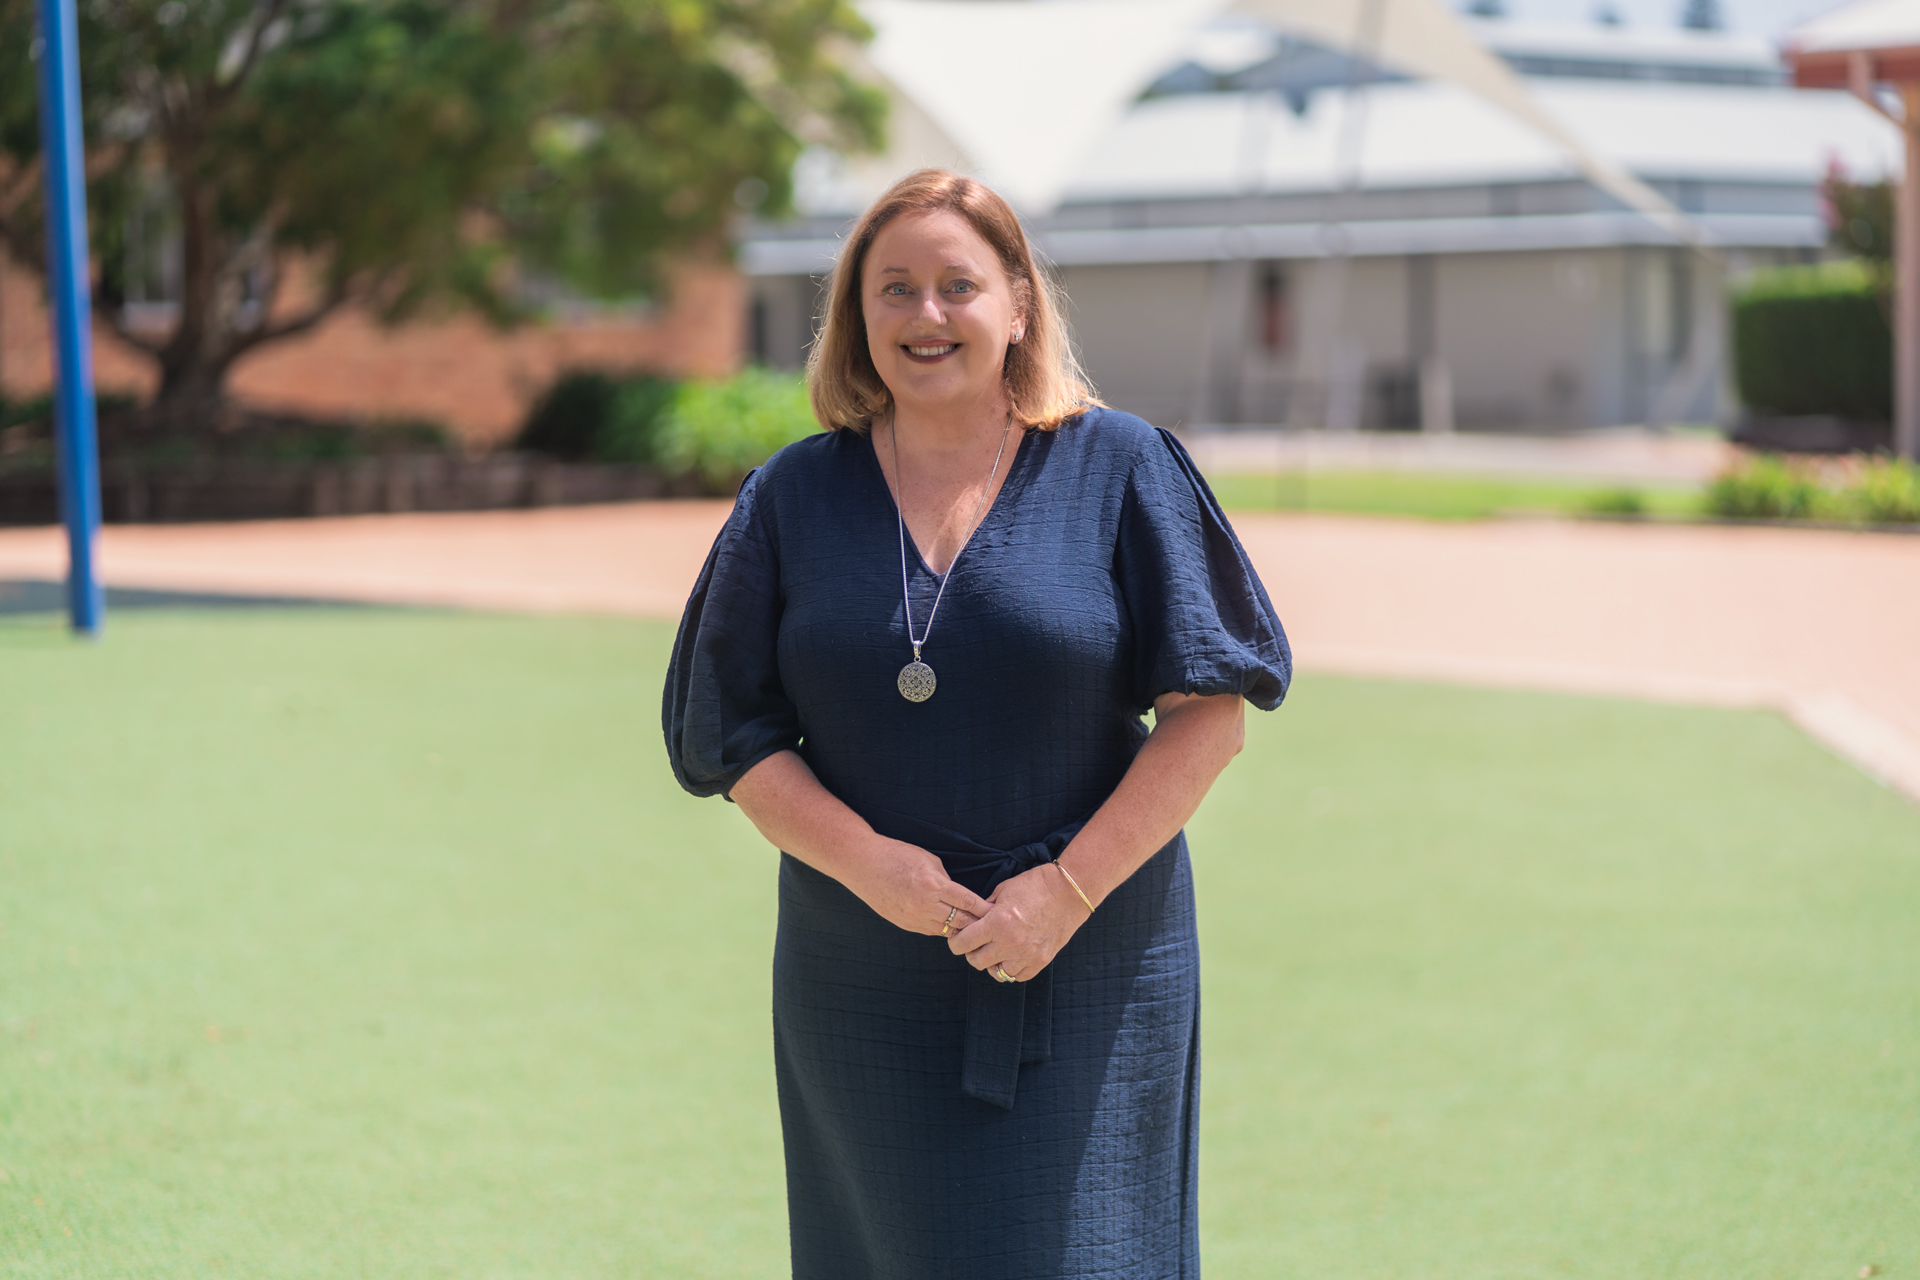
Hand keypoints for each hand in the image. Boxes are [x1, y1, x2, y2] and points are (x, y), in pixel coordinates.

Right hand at [840, 835, 991, 936]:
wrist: (863, 864)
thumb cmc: (896, 855)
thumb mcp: (928, 860)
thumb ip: (946, 880)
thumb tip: (960, 895)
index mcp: (933, 886)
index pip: (968, 902)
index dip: (985, 909)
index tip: (999, 912)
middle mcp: (924, 906)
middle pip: (961, 922)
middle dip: (977, 923)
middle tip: (993, 925)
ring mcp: (913, 918)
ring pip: (946, 931)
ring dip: (960, 928)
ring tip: (975, 927)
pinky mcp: (904, 924)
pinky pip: (930, 931)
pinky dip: (942, 927)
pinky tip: (950, 923)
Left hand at [948, 863, 1089, 980]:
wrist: (1069, 891)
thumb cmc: (1036, 885)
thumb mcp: (1003, 890)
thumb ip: (985, 908)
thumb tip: (973, 919)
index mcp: (997, 923)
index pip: (964, 943)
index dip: (956, 942)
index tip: (958, 939)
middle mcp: (1010, 943)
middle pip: (977, 962)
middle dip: (971, 953)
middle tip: (975, 944)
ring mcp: (1027, 955)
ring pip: (997, 973)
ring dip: (992, 963)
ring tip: (995, 951)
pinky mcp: (1041, 960)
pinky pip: (1018, 976)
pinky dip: (1012, 969)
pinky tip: (1012, 957)